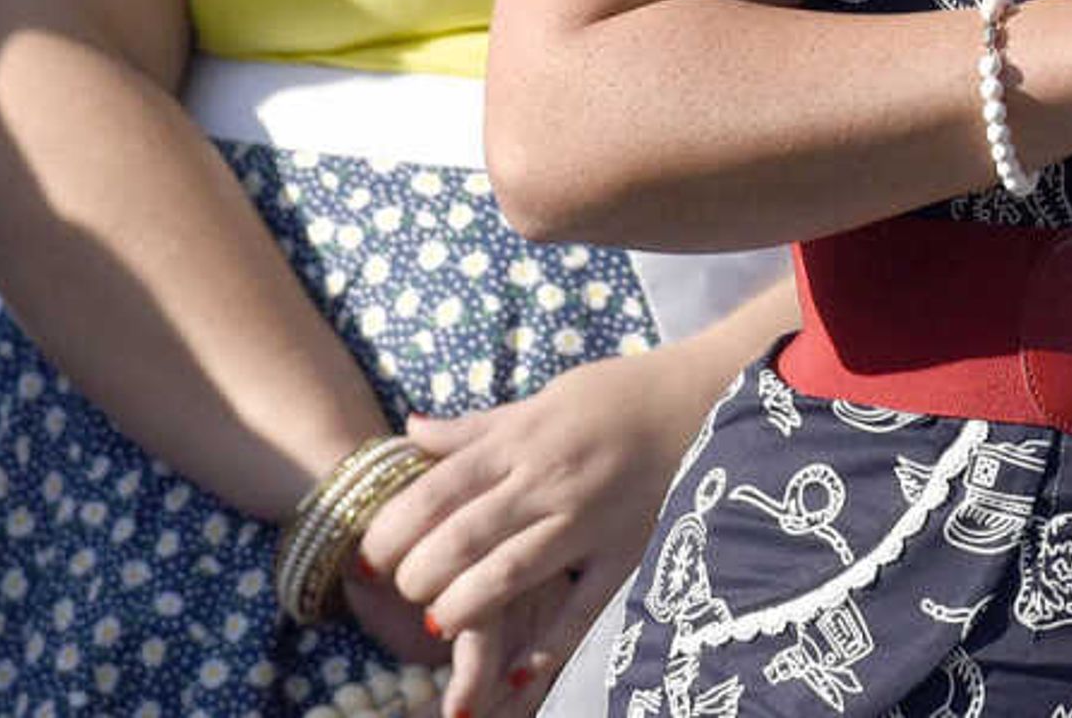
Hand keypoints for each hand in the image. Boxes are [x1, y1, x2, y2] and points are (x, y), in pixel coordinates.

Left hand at [357, 342, 713, 717]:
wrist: (703, 396)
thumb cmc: (616, 395)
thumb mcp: (541, 399)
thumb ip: (474, 428)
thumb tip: (410, 431)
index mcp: (523, 439)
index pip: (440, 488)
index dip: (395, 527)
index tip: (368, 557)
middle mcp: (549, 480)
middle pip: (465, 536)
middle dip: (419, 574)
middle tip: (401, 593)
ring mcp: (588, 519)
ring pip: (511, 573)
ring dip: (465, 606)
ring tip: (438, 624)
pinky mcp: (625, 550)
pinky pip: (583, 606)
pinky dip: (548, 644)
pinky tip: (514, 675)